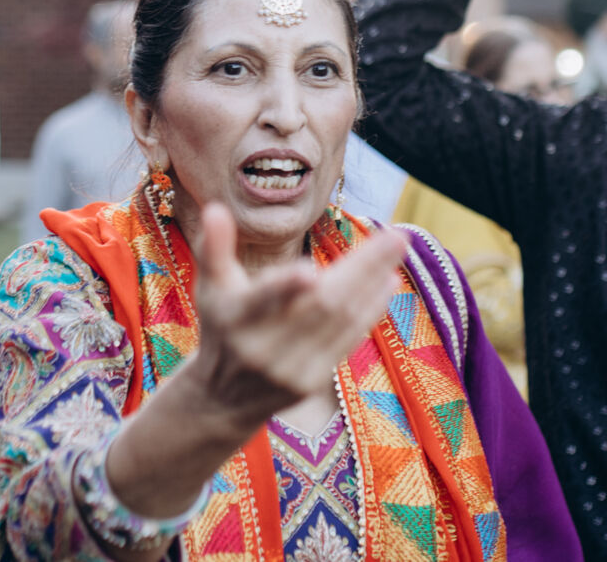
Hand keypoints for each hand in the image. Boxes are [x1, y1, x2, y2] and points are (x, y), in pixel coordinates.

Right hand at [185, 203, 405, 431]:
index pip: (261, 300)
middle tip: (396, 235)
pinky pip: (347, 340)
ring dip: (374, 282)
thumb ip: (213, 247)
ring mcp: (289, 368)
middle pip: (321, 303)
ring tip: (397, 247)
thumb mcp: (209, 286)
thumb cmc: (221, 325)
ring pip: (341, 319)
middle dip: (362, 267)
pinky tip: (388, 282)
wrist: (222, 398)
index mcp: (233, 316)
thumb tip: (214, 208)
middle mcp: (261, 346)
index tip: (309, 270)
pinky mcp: (311, 382)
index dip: (283, 286)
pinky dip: (370, 309)